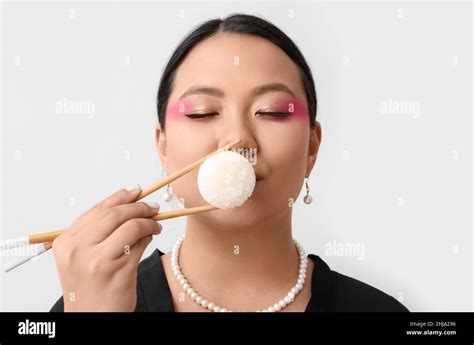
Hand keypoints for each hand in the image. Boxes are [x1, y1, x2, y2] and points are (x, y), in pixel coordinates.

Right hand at [52, 185, 161, 310]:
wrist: (91, 318)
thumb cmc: (89, 287)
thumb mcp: (82, 257)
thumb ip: (99, 231)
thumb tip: (129, 203)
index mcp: (66, 242)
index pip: (97, 210)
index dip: (120, 197)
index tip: (136, 191)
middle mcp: (78, 250)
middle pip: (115, 214)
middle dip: (138, 206)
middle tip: (152, 207)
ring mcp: (97, 260)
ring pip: (130, 226)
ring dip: (148, 221)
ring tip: (155, 223)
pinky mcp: (118, 271)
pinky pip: (140, 244)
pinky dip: (149, 236)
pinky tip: (152, 236)